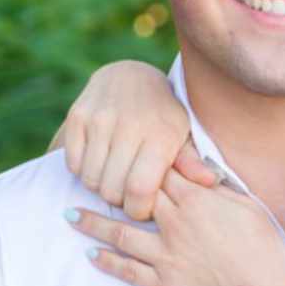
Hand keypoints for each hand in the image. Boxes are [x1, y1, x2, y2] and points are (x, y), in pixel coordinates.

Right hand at [61, 60, 189, 220]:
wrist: (130, 76)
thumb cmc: (162, 114)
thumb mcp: (182, 135)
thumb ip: (190, 162)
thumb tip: (211, 181)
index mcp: (161, 135)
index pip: (139, 190)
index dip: (138, 210)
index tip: (142, 208)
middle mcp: (129, 126)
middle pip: (112, 190)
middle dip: (120, 201)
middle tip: (129, 191)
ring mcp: (100, 120)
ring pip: (91, 180)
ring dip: (102, 186)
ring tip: (116, 176)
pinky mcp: (78, 117)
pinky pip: (73, 164)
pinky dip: (85, 171)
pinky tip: (100, 162)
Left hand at [66, 158, 284, 285]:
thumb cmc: (265, 249)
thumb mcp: (249, 207)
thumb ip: (220, 189)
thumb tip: (201, 174)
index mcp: (198, 200)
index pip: (161, 172)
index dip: (144, 162)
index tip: (128, 154)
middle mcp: (175, 224)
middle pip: (134, 197)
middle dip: (110, 185)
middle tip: (86, 178)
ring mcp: (166, 256)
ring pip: (120, 234)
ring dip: (93, 224)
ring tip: (70, 215)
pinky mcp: (163, 285)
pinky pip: (127, 271)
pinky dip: (107, 262)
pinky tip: (91, 255)